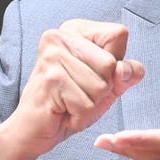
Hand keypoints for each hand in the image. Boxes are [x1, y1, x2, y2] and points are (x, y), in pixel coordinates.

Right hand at [0, 19, 144, 159]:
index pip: (119, 34)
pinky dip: (80, 116)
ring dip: (91, 105)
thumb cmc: (71, 103)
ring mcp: (52, 56)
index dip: (116, 63)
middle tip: (78, 93)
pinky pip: (87, 105)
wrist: (32, 129)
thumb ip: (127, 73)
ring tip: (70, 102)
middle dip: (103, 89)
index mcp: (76, 29)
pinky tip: (63, 111)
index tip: (90, 74)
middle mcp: (60, 36)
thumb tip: (126, 68)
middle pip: (111, 63)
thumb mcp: (109, 84)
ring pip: (101, 86)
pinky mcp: (50, 79)